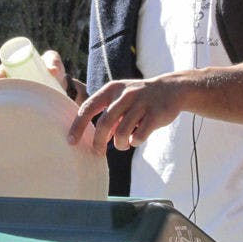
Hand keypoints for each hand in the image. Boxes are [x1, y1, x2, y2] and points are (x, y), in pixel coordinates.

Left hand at [68, 77, 185, 152]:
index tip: (71, 142)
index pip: (88, 108)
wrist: (171, 90)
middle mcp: (125, 94)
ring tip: (123, 144)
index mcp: (112, 89)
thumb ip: (107, 116)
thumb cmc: (140, 99)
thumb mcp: (121, 99)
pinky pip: (139, 136)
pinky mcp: (155, 114)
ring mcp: (141, 103)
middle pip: (103, 124)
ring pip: (121, 133)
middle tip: (98, 152)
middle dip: (98, 142)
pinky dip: (135, 141)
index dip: (78, 126)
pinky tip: (137, 138)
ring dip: (120, 144)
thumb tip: (95, 140)